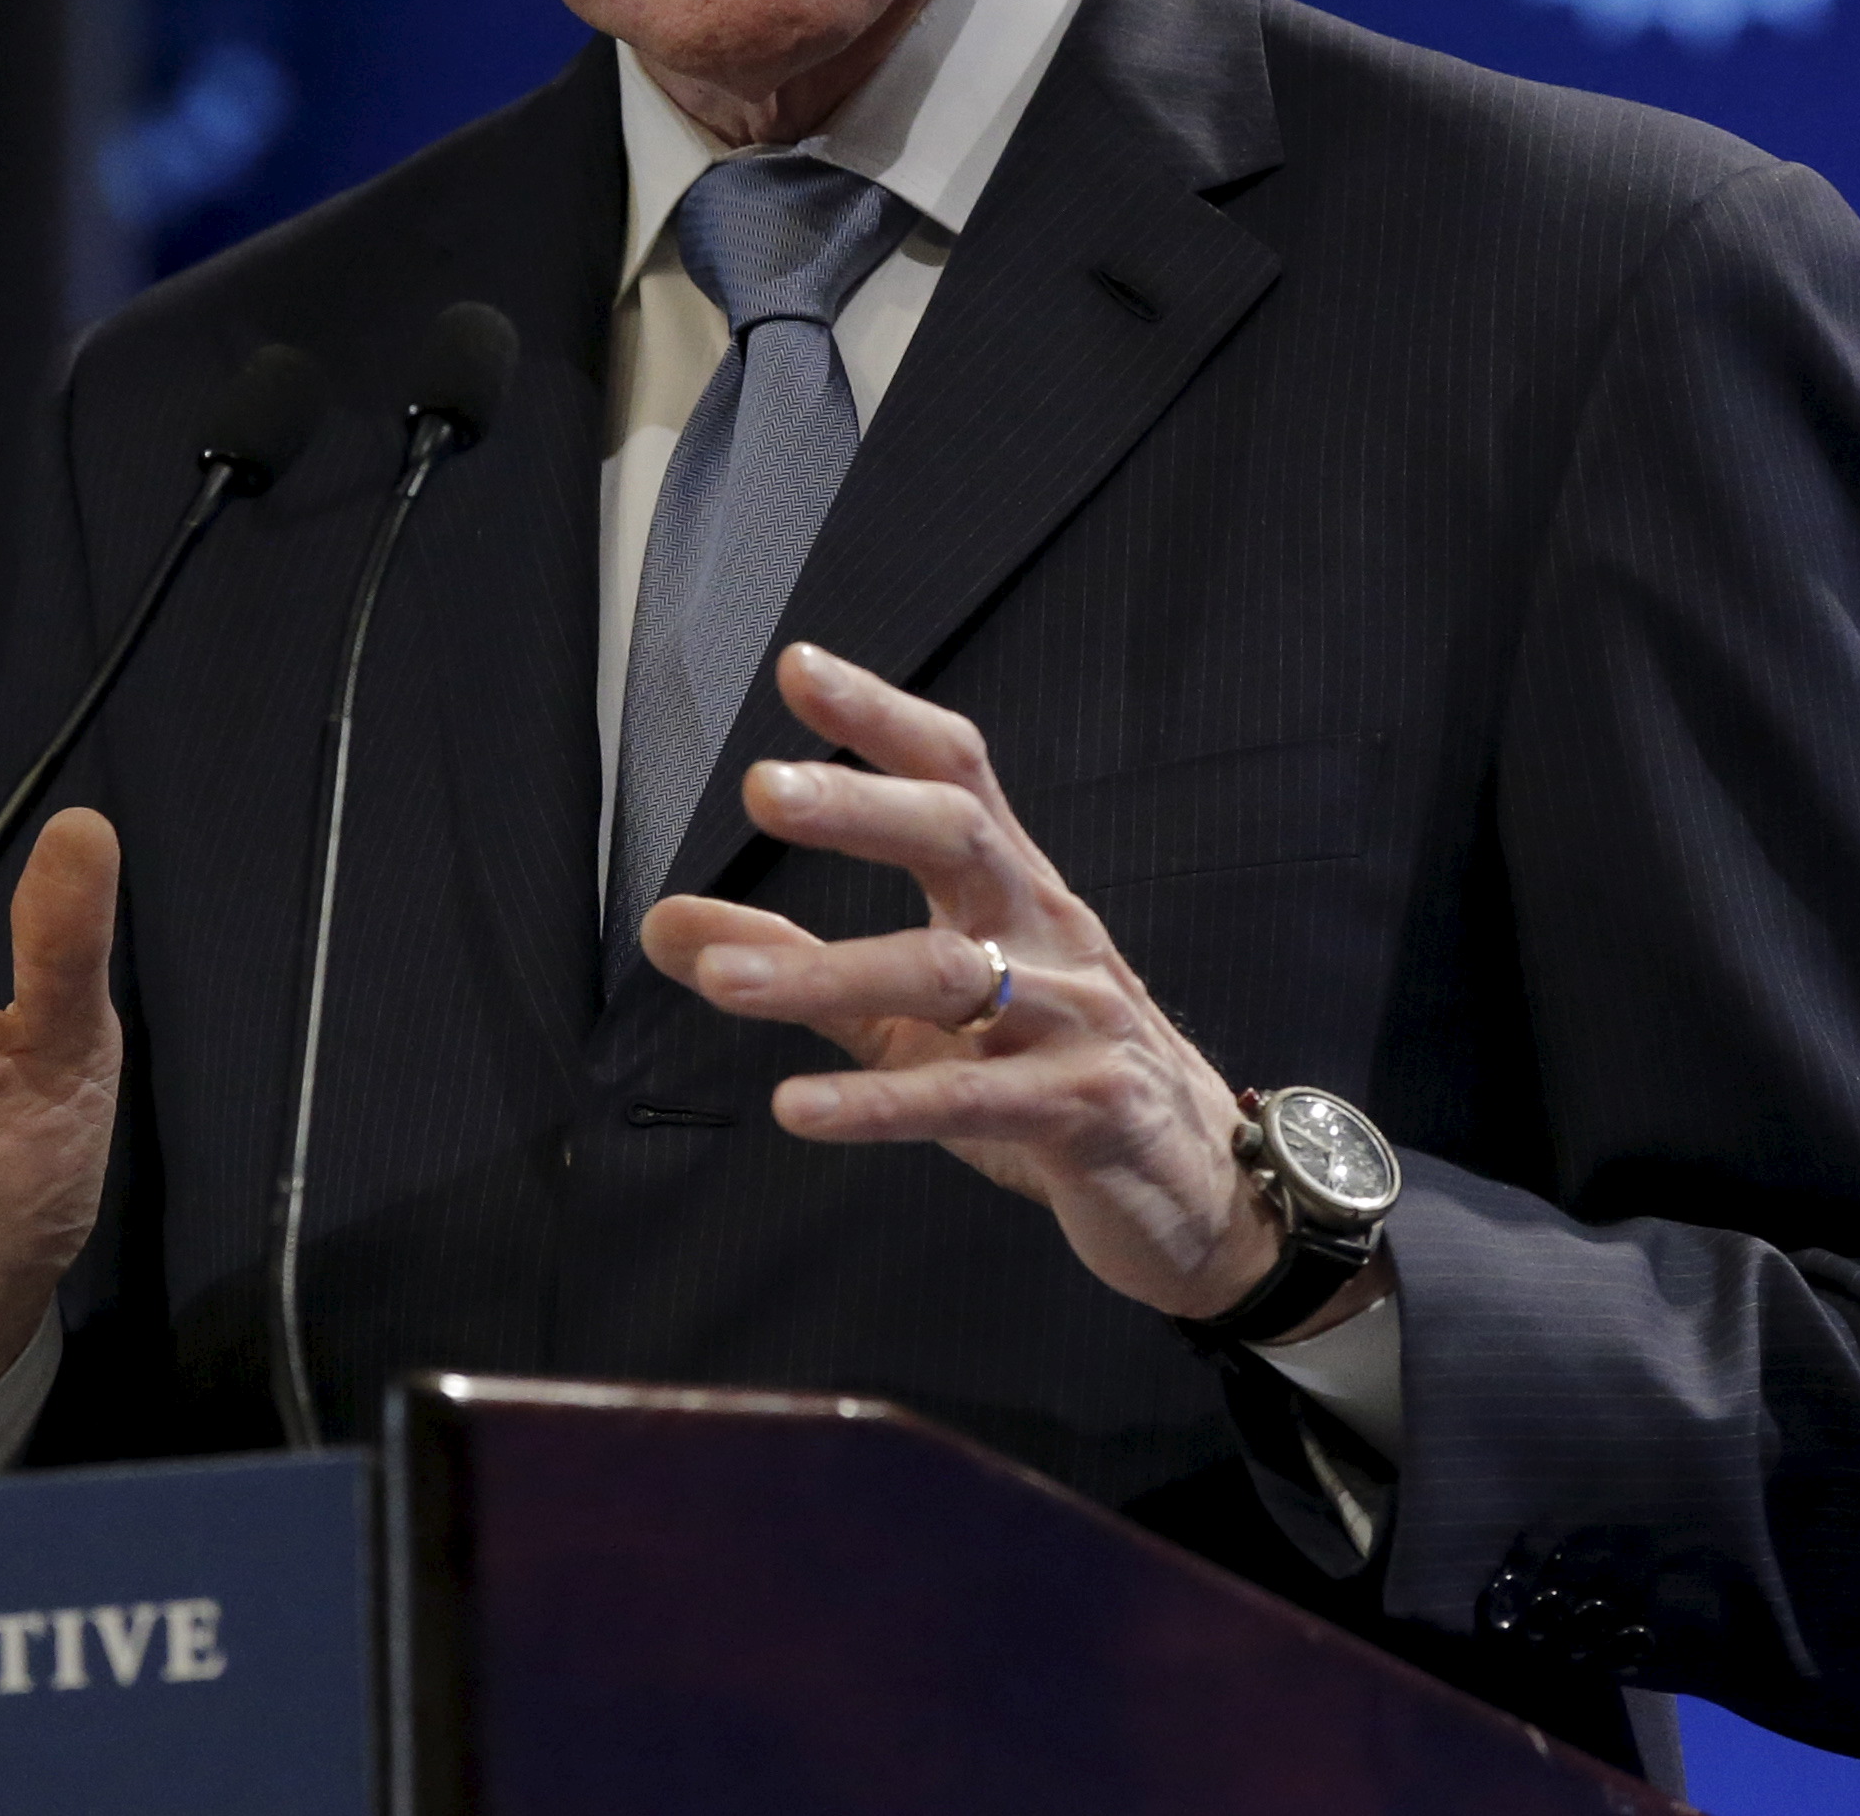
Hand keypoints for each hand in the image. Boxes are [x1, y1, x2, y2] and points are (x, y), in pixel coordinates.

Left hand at [639, 644, 1351, 1332]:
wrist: (1197, 1191)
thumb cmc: (1047, 1078)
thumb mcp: (916, 1018)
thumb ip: (799, 966)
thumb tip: (663, 923)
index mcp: (1014, 892)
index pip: (955, 773)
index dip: (882, 716)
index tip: (798, 668)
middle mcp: (1050, 934)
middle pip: (961, 836)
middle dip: (863, 806)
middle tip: (763, 787)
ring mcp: (1077, 1018)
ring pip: (948, 974)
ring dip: (828, 974)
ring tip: (723, 983)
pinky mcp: (1088, 1109)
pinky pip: (972, 1098)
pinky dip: (879, 1103)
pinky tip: (798, 1107)